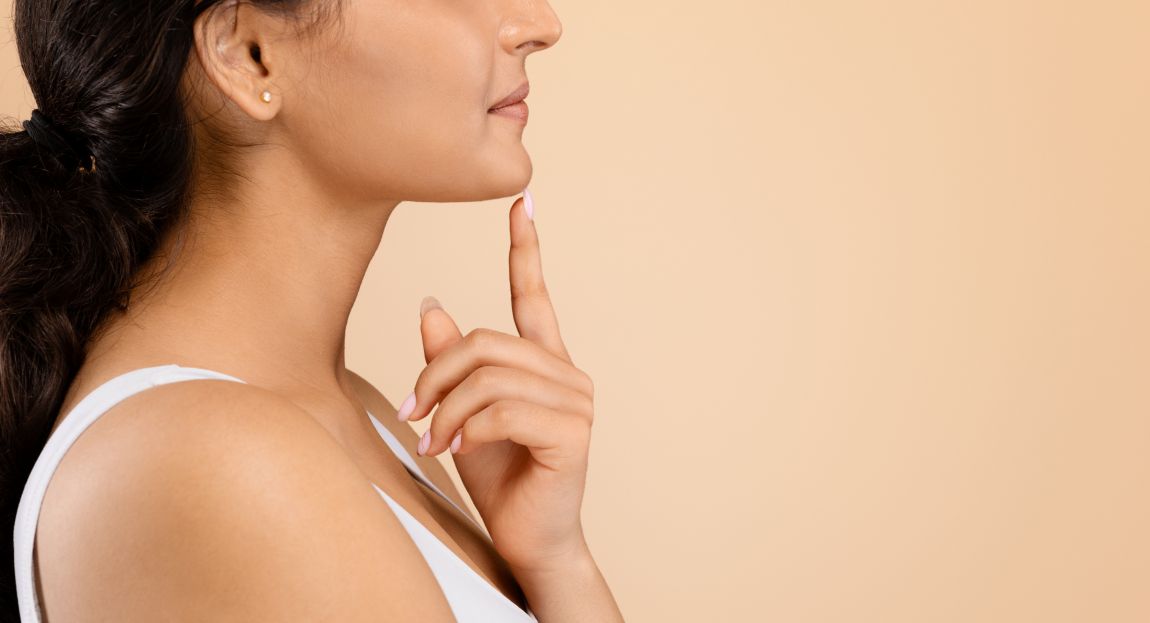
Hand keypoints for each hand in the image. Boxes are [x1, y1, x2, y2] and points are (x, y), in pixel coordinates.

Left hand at [398, 190, 595, 572]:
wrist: (528, 539)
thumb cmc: (500, 477)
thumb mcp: (461, 413)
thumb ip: (451, 363)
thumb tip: (431, 306)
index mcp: (543, 363)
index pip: (533, 296)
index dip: (525, 248)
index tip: (522, 202)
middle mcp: (565, 373)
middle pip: (486, 341)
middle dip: (439, 375)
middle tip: (416, 414)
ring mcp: (575, 401)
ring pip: (489, 376)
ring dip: (447, 411)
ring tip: (433, 441)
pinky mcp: (573, 431)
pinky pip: (503, 410)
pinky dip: (469, 430)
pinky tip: (460, 449)